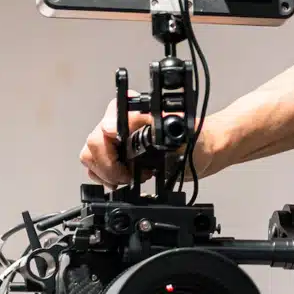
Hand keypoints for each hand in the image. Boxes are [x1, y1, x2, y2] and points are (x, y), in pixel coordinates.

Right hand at [77, 94, 220, 186]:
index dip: (107, 136)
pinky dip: (106, 178)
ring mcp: (117, 141)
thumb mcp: (184, 136)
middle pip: (94, 141)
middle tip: (128, 175)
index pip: (108, 121)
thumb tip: (146, 136)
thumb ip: (162, 134)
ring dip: (106, 172)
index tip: (116, 150)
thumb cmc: (197, 140)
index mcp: (136, 113)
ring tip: (129, 178)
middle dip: (109, 164)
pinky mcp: (116, 156)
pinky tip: (125, 181)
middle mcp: (122, 123)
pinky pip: (95, 167)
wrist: (203, 152)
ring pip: (90, 155)